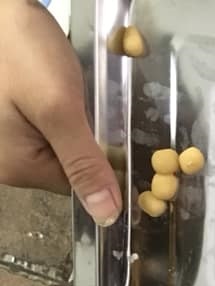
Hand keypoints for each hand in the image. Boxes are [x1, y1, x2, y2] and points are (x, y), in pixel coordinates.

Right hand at [0, 0, 121, 225]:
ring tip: (68, 90)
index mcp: (16, 168)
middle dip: (87, 141)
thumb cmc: (19, 50)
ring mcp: (7, 140)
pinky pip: (50, 129)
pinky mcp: (11, 117)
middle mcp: (7, 163)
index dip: (101, 165)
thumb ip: (84, 163)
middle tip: (87, 102)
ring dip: (77, 124)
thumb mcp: (59, 108)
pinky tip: (60, 86)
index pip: (77, 186)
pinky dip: (64, 113)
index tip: (115, 136)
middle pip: (69, 169)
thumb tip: (107, 216)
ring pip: (62, 148)